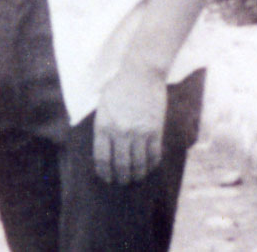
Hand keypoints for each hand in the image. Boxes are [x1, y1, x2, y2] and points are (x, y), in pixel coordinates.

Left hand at [93, 65, 167, 184]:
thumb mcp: (103, 106)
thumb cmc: (119, 87)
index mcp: (103, 125)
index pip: (102, 158)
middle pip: (120, 165)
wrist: (141, 72)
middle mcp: (119, 132)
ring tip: (136, 178)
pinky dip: (152, 164)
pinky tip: (150, 166)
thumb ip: (103, 127)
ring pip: (138, 163)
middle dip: (121, 177)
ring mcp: (138, 132)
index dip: (104, 172)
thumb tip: (105, 150)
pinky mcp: (154, 130)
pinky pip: (154, 154)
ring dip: (137, 174)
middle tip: (122, 182)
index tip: (107, 178)